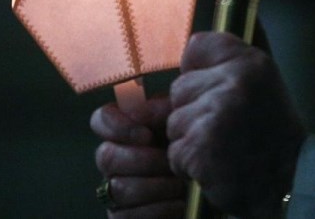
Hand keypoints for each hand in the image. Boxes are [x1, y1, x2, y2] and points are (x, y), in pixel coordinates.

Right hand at [91, 95, 185, 217]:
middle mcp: (114, 160)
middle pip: (106, 157)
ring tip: (181, 185)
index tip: (146, 134)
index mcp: (126, 132)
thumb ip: (162, 110)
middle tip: (172, 163)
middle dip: (143, 161)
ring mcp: (115, 191)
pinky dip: (157, 209)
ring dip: (155, 187)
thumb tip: (136, 107)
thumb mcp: (185, 124)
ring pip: (118, 188)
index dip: (117, 126)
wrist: (212, 185)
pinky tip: (178, 203)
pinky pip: (125, 216)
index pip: (101, 120)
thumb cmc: (195, 149)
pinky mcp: (122, 216)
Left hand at [167, 32, 307, 218]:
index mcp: (251, 63)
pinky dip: (189, 164)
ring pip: (174, 122)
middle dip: (193, 111)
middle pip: (180, 88)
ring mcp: (215, 115)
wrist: (291, 179)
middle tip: (225, 127)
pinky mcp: (200, 147)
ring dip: (190, 140)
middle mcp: (234, 83)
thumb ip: (225, 68)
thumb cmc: (272, 134)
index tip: (214, 89)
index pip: (199, 46)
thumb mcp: (261, 85)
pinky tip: (216, 164)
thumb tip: (179, 68)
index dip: (199, 71)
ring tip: (222, 146)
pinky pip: (174, 152)